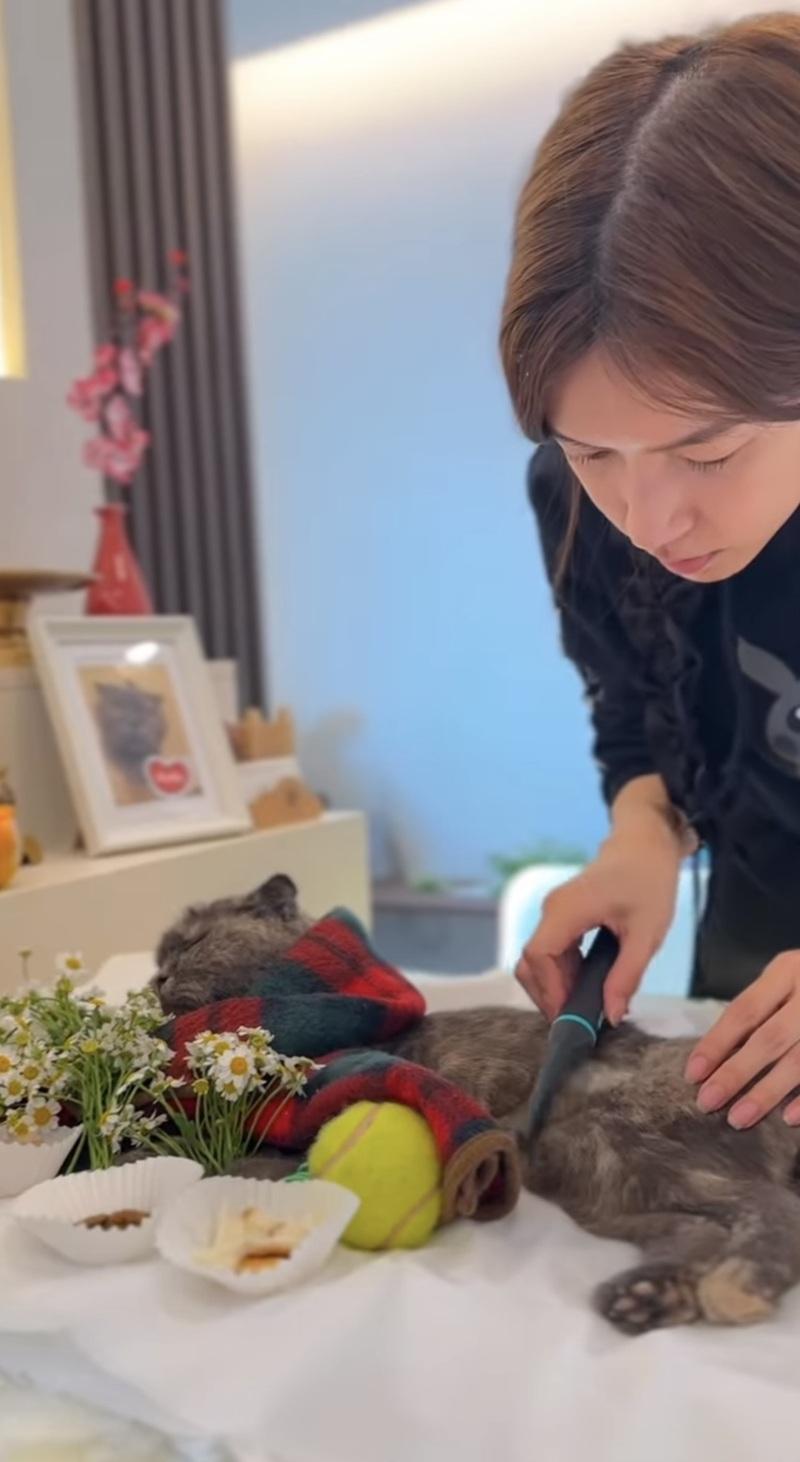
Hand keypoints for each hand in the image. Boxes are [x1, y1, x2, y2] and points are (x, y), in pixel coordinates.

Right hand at [515, 821, 680, 1024]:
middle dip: (548, 995)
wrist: (646, 844)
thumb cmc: (650, 882)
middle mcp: (551, 911)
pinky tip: (586, 989)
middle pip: (530, 962)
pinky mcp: (562, 915)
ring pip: (538, 959)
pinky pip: (551, 951)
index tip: (572, 1018)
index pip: (539, 956)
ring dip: (556, 987)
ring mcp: (554, 912)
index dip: (550, 991)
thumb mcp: (646, 934)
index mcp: (567, 910)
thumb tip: (611, 1016)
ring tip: (585, 1011)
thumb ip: (626, 976)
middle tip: (578, 1023)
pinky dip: (562, 974)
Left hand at [685, 952, 799, 1126]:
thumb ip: (763, 1005)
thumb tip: (719, 1053)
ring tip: (738, 1118)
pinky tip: (789, 1117)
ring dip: (768, 1092)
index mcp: (789, 970)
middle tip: (707, 1102)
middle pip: (770, 1037)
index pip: (745, 1010)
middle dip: (736, 1073)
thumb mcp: (788, 976)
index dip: (717, 1043)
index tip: (693, 1073)